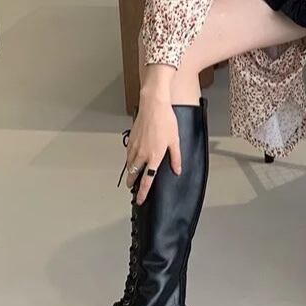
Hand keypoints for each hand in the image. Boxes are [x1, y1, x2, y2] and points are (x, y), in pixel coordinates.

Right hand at [122, 89, 181, 205]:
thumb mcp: (175, 141)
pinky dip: (128, 160)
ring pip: (129, 164)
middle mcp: (142, 154)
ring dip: (129, 172)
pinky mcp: (131, 139)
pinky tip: (131, 160)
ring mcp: (135, 146)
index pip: (147, 179)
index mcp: (154, 156)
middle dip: (132, 183)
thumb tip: (177, 170)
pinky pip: (128, 154)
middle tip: (132, 189)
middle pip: (134, 174)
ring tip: (131, 177)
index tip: (140, 199)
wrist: (153, 106)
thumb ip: (176, 158)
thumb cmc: (165, 121)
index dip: (143, 191)